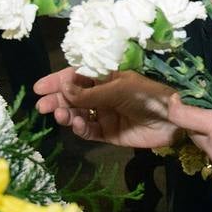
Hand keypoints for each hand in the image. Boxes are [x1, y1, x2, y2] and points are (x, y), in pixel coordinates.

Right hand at [34, 67, 180, 147]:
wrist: (172, 120)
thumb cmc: (147, 95)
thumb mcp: (118, 89)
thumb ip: (90, 93)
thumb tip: (63, 89)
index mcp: (105, 78)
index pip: (76, 77)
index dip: (58, 81)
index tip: (39, 88)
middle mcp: (102, 96)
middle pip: (73, 97)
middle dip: (57, 100)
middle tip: (43, 107)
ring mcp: (104, 115)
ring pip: (78, 115)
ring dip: (67, 115)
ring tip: (61, 116)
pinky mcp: (109, 133)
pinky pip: (89, 131)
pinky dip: (80, 129)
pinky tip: (77, 125)